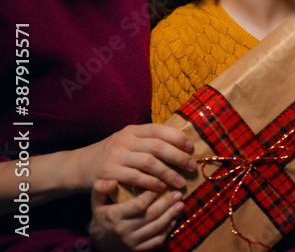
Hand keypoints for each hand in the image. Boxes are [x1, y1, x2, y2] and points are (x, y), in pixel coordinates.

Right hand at [78, 124, 194, 193]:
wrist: (80, 166)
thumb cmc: (111, 155)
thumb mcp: (128, 142)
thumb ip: (147, 141)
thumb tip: (180, 145)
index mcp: (133, 130)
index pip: (159, 129)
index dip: (177, 137)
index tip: (191, 147)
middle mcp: (125, 140)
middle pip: (158, 146)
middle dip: (178, 157)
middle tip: (192, 167)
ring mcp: (116, 155)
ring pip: (149, 162)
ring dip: (168, 173)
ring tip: (180, 182)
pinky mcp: (109, 171)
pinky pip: (135, 177)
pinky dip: (151, 182)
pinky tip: (161, 188)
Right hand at [89, 179, 182, 251]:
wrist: (100, 245)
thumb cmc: (102, 219)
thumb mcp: (96, 203)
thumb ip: (100, 189)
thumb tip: (111, 180)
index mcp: (114, 217)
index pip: (138, 205)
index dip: (151, 195)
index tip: (159, 186)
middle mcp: (123, 230)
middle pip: (151, 215)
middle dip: (167, 203)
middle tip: (177, 193)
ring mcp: (132, 242)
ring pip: (157, 227)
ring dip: (171, 215)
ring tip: (180, 204)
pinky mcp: (138, 250)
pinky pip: (157, 240)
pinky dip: (167, 230)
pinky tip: (173, 220)